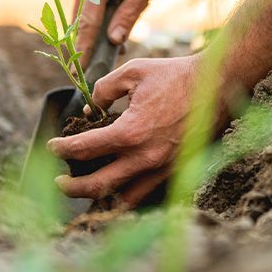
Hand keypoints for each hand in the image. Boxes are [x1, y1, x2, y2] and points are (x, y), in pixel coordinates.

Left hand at [48, 55, 199, 207]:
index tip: (53, 145)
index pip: (84, 149)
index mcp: (130, 132)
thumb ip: (104, 89)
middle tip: (59, 181)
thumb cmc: (176, 75)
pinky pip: (148, 194)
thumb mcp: (134, 72)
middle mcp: (145, 158)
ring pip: (123, 200)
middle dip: (71, 187)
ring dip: (100, 198)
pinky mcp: (177, 171)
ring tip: (87, 191)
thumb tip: (91, 108)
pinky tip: (119, 188)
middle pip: (97, 186)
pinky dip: (128, 196)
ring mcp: (163, 169)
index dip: (62, 148)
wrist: (218, 84)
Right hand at [73, 0, 179, 67]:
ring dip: (94, 34)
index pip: (87, 23)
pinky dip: (99, 20)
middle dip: (85, 45)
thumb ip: (128, 15)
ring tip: (105, 56)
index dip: (83, 50)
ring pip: (85, 14)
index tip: (77, 72)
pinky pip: (91, 4)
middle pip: (81, 20)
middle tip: (87, 71)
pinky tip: (113, 36)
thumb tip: (113, 41)